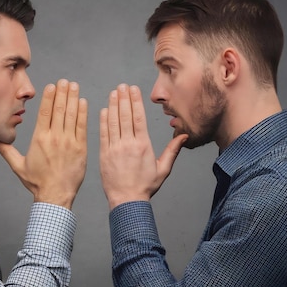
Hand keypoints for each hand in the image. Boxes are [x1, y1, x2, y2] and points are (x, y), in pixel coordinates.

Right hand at [0, 79, 87, 209]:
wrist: (55, 196)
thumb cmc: (37, 183)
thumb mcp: (17, 165)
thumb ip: (5, 149)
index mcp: (39, 139)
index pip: (45, 112)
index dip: (49, 97)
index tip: (52, 85)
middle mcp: (54, 138)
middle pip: (59, 109)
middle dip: (63, 93)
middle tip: (65, 81)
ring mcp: (69, 142)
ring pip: (71, 115)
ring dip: (73, 98)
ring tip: (74, 86)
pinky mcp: (81, 148)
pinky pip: (82, 126)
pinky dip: (83, 113)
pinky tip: (83, 102)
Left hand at [99, 84, 186, 209]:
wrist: (127, 200)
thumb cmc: (145, 186)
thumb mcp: (163, 169)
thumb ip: (172, 151)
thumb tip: (183, 135)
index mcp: (143, 145)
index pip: (138, 118)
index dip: (135, 101)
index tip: (133, 89)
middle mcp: (128, 144)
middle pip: (125, 116)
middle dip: (124, 99)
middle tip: (122, 86)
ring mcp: (115, 148)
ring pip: (113, 122)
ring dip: (113, 106)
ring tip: (114, 93)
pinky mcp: (104, 154)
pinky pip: (103, 133)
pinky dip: (103, 121)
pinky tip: (104, 110)